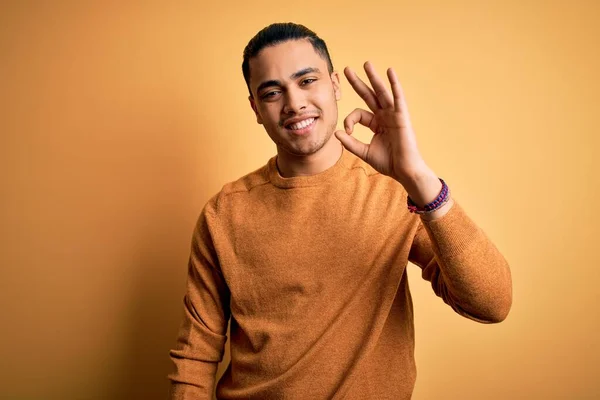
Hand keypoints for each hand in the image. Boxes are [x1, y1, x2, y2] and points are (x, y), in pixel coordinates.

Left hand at [335, 61, 428, 185]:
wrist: (404, 171)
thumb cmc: (388, 163)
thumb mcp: (364, 152)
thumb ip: (350, 143)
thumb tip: (336, 133)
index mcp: (376, 123)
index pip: (358, 114)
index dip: (349, 120)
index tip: (347, 132)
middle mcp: (384, 116)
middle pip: (369, 95)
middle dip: (358, 82)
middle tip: (347, 69)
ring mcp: (393, 115)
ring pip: (382, 92)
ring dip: (374, 78)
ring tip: (366, 64)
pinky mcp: (402, 117)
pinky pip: (398, 98)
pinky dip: (395, 85)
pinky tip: (390, 72)